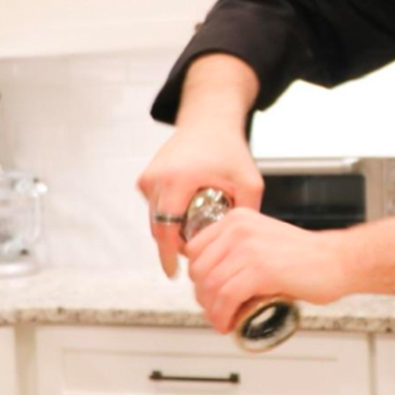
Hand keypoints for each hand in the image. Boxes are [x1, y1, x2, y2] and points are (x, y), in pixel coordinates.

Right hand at [136, 126, 263, 279]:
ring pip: (155, 219)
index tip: (175, 273)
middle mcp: (156, 179)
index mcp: (176, 180)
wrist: (208, 121)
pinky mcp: (146, 178)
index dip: (169, 254)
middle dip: (174, 245)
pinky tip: (189, 213)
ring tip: (196, 231)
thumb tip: (244, 246)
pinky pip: (155, 207)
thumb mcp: (248, 181)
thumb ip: (249, 212)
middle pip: (158, 228)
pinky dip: (169, 216)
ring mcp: (148, 178)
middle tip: (195, 255)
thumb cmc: (228, 148)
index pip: (166, 230)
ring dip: (172, 230)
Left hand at [183, 210, 351, 331]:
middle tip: (214, 310)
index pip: (195, 248)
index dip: (197, 276)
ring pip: (210, 286)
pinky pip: (226, 298)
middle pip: (199, 270)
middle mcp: (239, 230)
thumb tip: (218, 275)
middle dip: (203, 296)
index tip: (206, 291)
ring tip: (222, 320)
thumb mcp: (265, 238)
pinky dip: (222, 316)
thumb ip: (240, 249)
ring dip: (212, 311)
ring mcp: (248, 249)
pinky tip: (229, 323)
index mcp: (238, 219)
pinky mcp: (259, 271)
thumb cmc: (309, 256)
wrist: (338, 261)